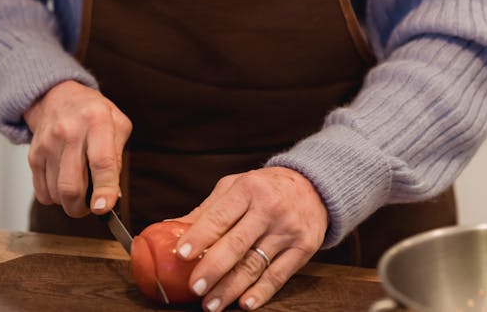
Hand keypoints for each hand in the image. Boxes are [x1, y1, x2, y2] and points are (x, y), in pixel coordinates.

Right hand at [24, 79, 131, 217]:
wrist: (58, 96)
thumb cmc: (92, 112)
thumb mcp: (117, 123)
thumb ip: (119, 156)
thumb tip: (113, 193)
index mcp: (97, 121)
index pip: (102, 162)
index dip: (104, 189)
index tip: (104, 208)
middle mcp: (70, 131)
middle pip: (72, 186)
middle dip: (82, 207)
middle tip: (91, 206)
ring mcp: (48, 143)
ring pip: (56, 193)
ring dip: (69, 203)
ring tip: (78, 191)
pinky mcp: (34, 154)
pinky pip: (42, 192)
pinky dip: (54, 198)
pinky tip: (62, 184)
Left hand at [174, 167, 327, 309]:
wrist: (314, 187)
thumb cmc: (265, 187)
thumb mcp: (237, 186)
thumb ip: (208, 209)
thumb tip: (172, 228)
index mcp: (249, 188)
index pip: (220, 215)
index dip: (200, 236)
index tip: (182, 254)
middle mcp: (269, 208)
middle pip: (237, 243)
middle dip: (213, 267)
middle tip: (194, 287)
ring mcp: (288, 230)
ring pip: (255, 264)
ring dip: (231, 288)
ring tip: (210, 304)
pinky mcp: (304, 248)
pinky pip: (279, 275)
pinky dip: (261, 292)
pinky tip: (244, 304)